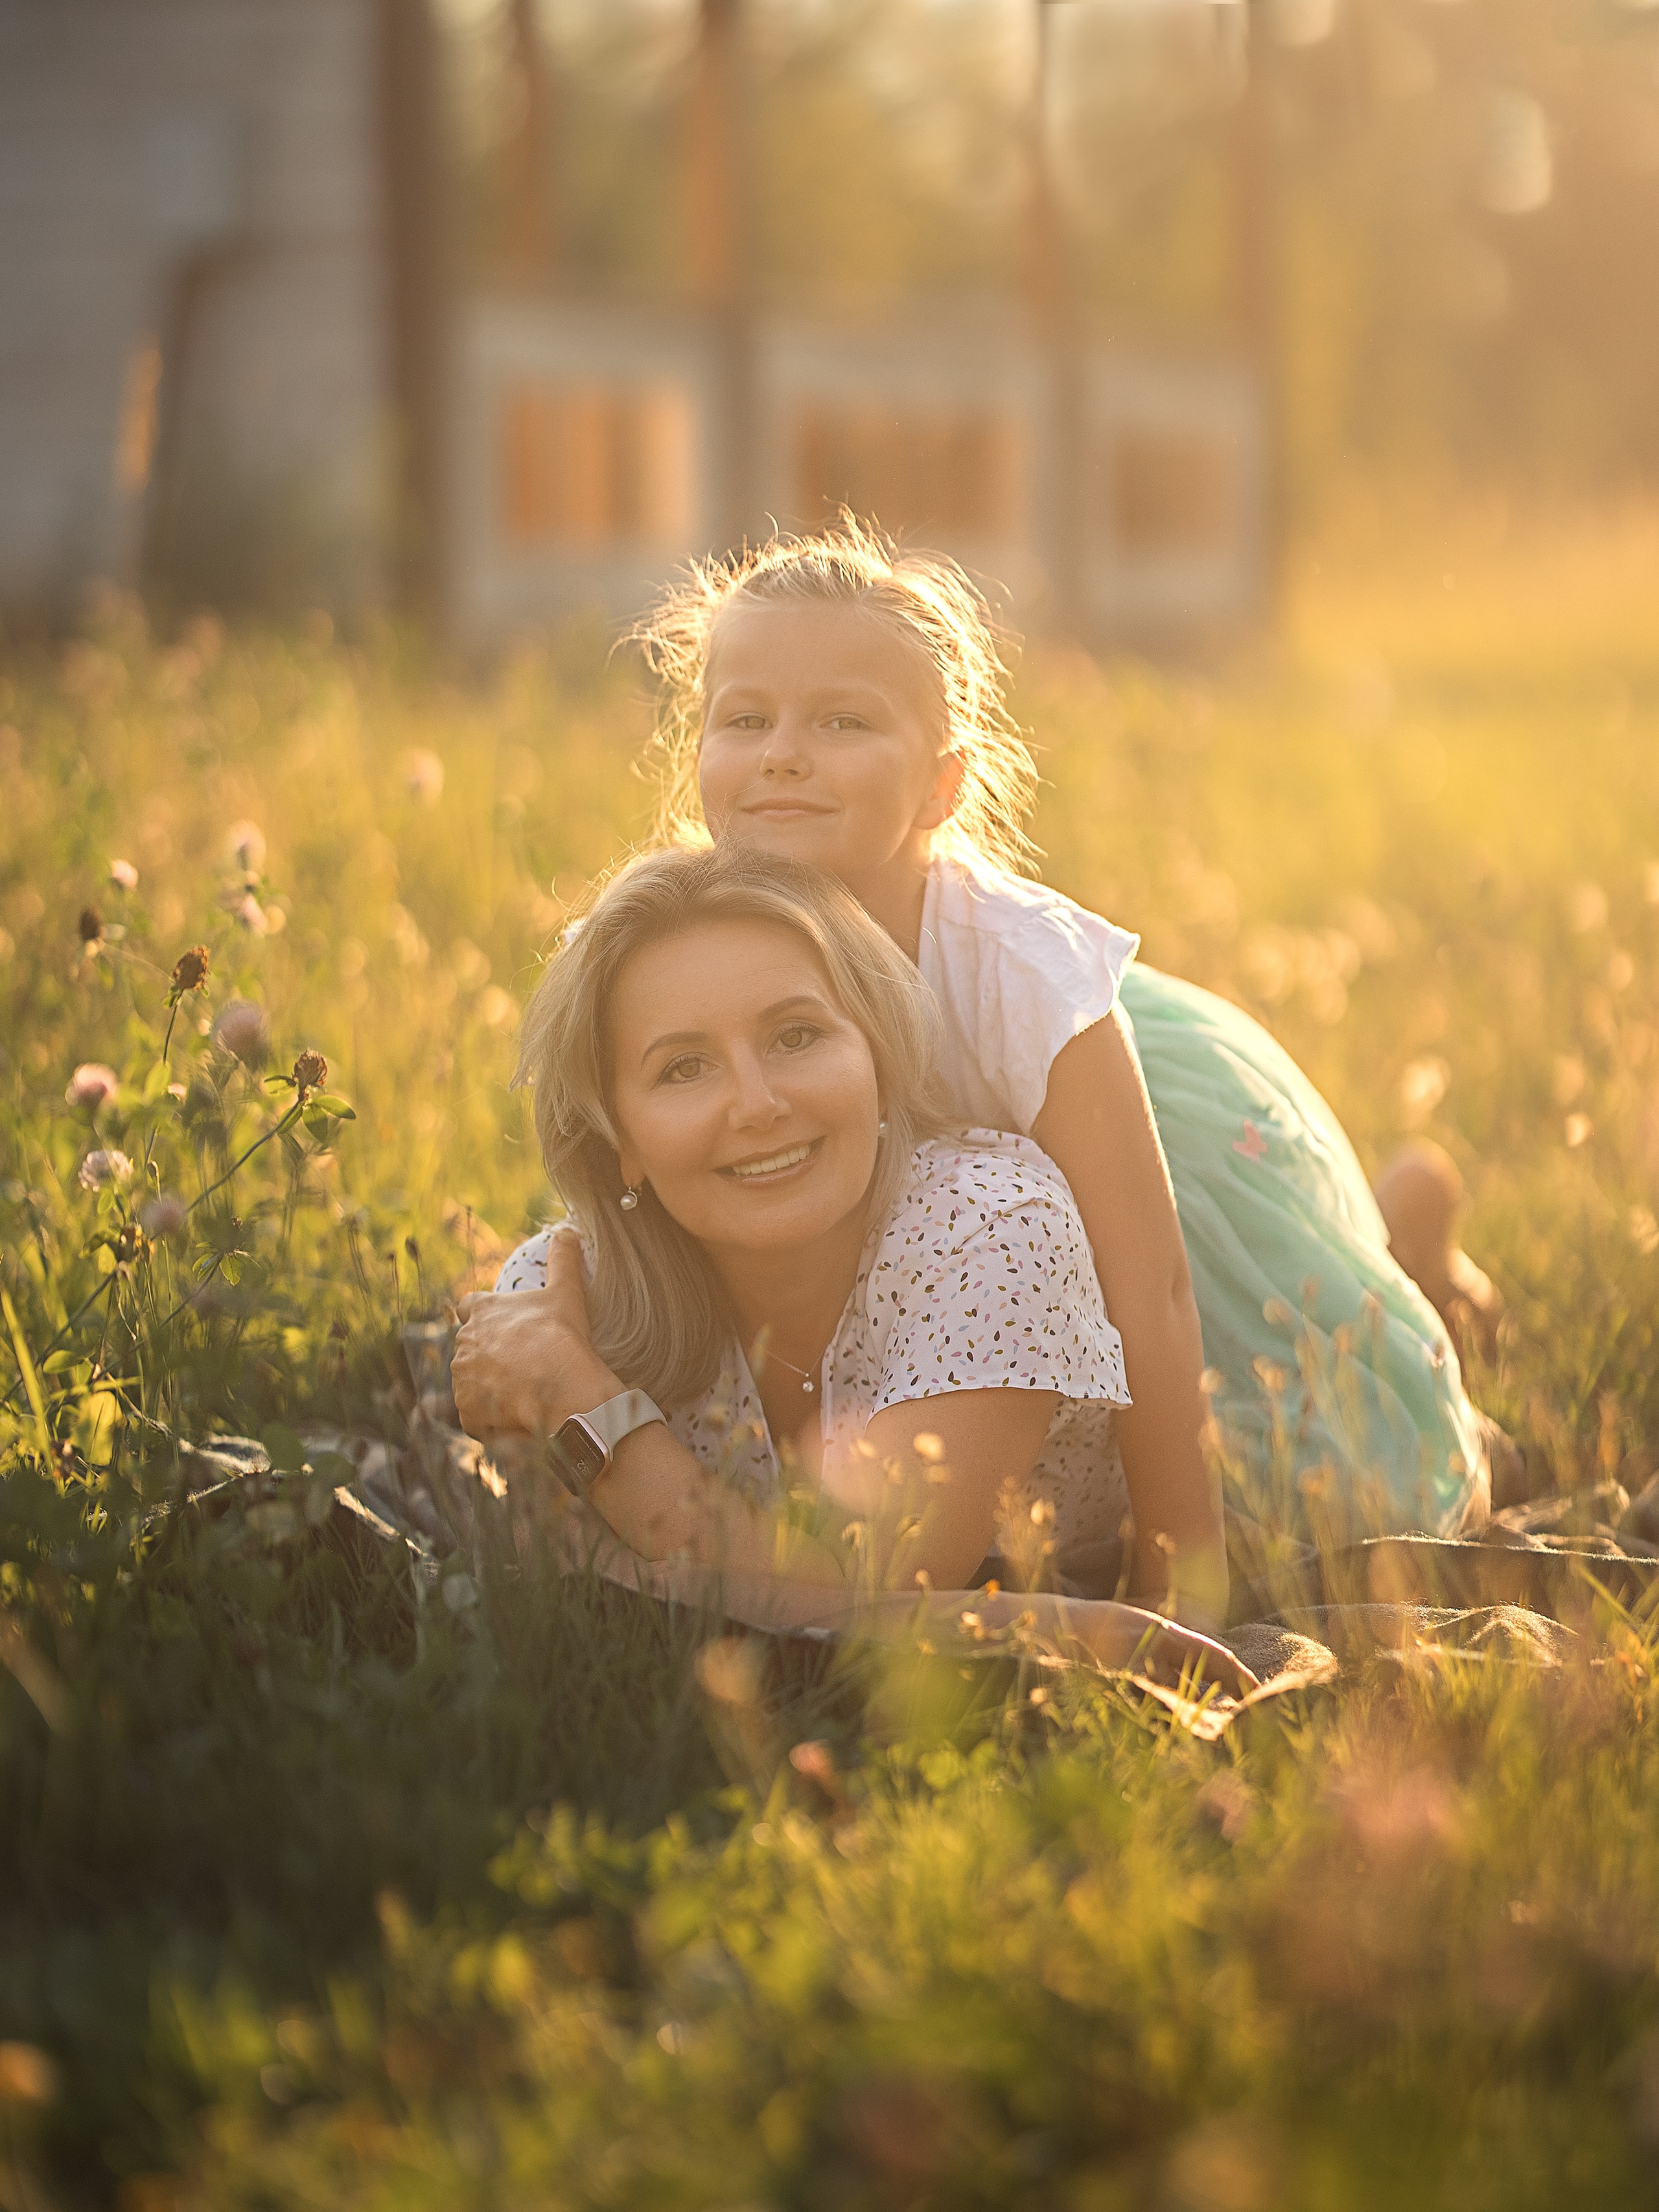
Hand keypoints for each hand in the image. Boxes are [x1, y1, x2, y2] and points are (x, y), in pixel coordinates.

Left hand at [453, 1236, 613, 1439]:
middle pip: (469, 1347)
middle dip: (487, 1353)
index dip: (481, 1314)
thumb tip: (568, 1230)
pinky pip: (476, 1414)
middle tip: (520, 1362)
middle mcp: (463, 1345)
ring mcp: (462, 1381)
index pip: (467, 1307)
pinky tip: (517, 1414)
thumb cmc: (561, 1337)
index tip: (499, 1323)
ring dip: (487, 1385)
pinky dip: (491, 1415)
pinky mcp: (467, 1413)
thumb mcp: (566, 1292)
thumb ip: (563, 1260)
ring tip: (521, 1391)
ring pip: (470, 1382)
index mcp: (481, 1313)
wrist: (561, 1389)